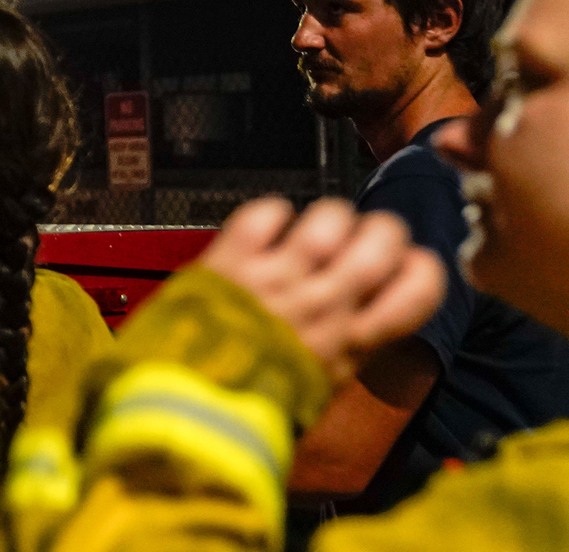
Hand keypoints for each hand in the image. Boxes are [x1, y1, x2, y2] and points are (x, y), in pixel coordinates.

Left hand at [200, 197, 446, 383]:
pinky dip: (272, 211)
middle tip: (364, 237)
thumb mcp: (328, 381)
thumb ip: (356, 341)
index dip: (421, 267)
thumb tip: (382, 303)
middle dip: (381, 229)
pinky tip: (271, 226)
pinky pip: (263, 215)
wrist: (194, 404)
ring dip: (330, 217)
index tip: (405, 265)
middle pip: (381, 240)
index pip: (420, 288)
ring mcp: (276, 280)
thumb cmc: (258, 397)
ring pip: (327, 220)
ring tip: (316, 232)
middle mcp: (322, 305)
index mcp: (354, 341)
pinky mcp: (232, 262)